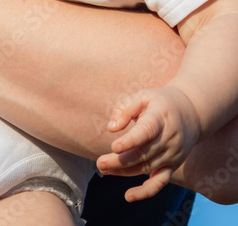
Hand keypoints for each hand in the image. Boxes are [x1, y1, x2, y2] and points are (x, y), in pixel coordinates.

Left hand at [97, 86, 201, 201]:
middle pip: (144, 154)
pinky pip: (160, 182)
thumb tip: (111, 128)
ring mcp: (172, 154)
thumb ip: (125, 109)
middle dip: (120, 161)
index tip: (114, 146)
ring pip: (147, 167)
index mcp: (160, 118)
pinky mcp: (173, 165)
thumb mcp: (143, 96)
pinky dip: (146, 191)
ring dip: (124, 171)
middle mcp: (169, 139)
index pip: (146, 132)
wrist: (192, 112)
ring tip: (103, 168)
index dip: (131, 141)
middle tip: (100, 163)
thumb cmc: (160, 102)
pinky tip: (129, 196)